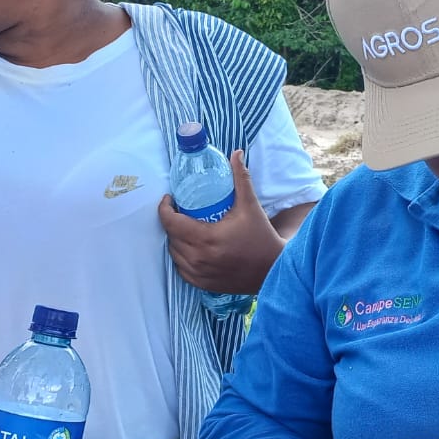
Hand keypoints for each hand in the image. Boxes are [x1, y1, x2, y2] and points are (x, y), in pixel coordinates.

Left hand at [157, 150, 282, 293]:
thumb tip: (235, 153)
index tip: (170, 199)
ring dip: (175, 240)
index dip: (165, 208)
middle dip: (171, 222)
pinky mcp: (203, 284)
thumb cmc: (261, 237)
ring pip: (174, 254)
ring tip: (184, 228)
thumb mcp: (250, 206)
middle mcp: (199, 258)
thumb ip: (240, 178)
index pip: (171, 222)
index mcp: (206, 238)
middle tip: (180, 211)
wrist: (273, 269)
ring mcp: (199, 274)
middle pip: (171, 236)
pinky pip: (182, 270)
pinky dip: (182, 258)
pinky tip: (189, 248)